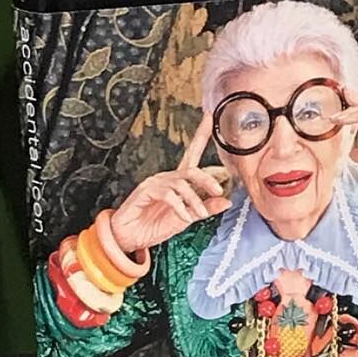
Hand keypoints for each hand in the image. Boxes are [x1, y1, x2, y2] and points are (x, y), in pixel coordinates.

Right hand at [110, 114, 231, 252]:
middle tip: (218, 189)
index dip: (201, 136)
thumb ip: (205, 209)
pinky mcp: (146, 190)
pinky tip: (184, 217)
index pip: (192, 155)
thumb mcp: (187, 218)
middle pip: (191, 169)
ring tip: (199, 214)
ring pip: (182, 184)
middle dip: (206, 178)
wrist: (130, 237)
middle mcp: (168, 178)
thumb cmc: (154, 226)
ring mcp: (156, 183)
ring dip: (194, 201)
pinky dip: (180, 207)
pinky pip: (169, 195)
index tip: (210, 119)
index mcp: (179, 182)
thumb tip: (227, 201)